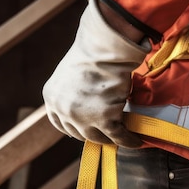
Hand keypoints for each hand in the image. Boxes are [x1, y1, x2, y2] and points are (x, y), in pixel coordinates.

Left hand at [42, 0, 149, 147]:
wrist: (104, 48)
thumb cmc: (93, 53)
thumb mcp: (72, 73)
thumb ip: (74, 91)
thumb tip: (90, 102)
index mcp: (52, 97)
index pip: (59, 122)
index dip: (73, 129)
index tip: (83, 131)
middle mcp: (63, 109)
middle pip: (79, 133)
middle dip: (94, 135)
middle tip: (107, 134)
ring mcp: (82, 116)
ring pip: (98, 137)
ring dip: (111, 140)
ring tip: (124, 138)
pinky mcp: (103, 119)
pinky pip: (117, 136)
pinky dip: (128, 140)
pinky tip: (136, 141)